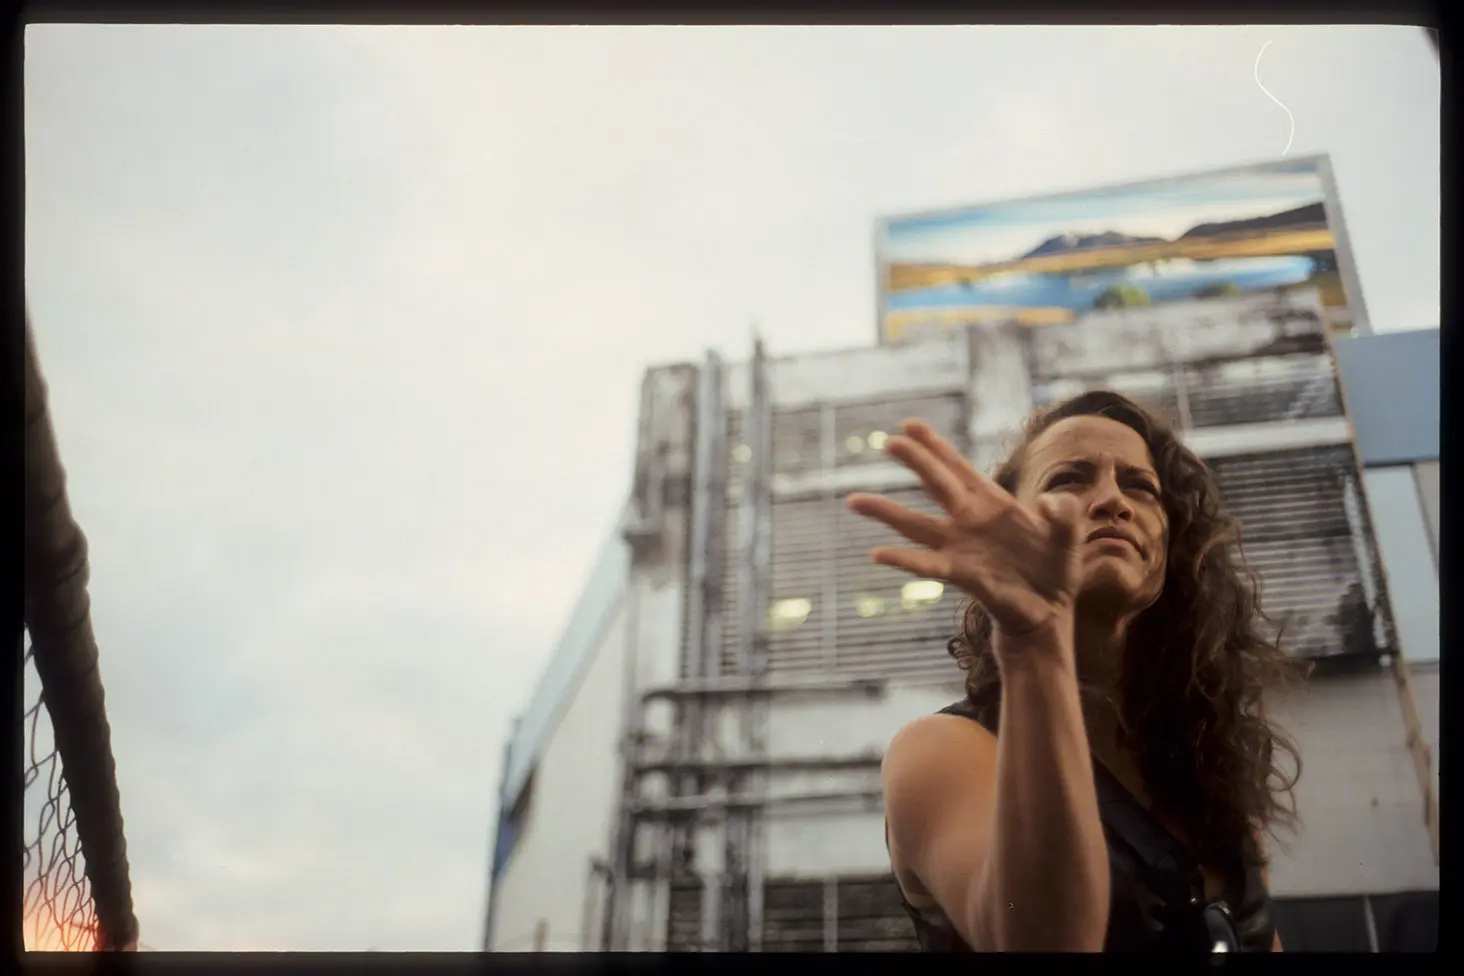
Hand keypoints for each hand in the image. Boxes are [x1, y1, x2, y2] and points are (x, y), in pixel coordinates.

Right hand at [845, 420, 1082, 642]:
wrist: (1050, 609)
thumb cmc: (1056, 568)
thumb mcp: (1070, 535)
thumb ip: (1065, 513)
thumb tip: (1050, 502)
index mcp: (993, 502)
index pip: (959, 468)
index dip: (936, 446)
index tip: (909, 424)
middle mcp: (968, 520)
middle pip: (935, 484)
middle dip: (915, 462)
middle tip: (889, 443)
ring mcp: (959, 546)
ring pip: (915, 524)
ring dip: (885, 511)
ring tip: (854, 500)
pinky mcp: (960, 574)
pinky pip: (926, 564)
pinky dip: (902, 559)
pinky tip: (877, 553)